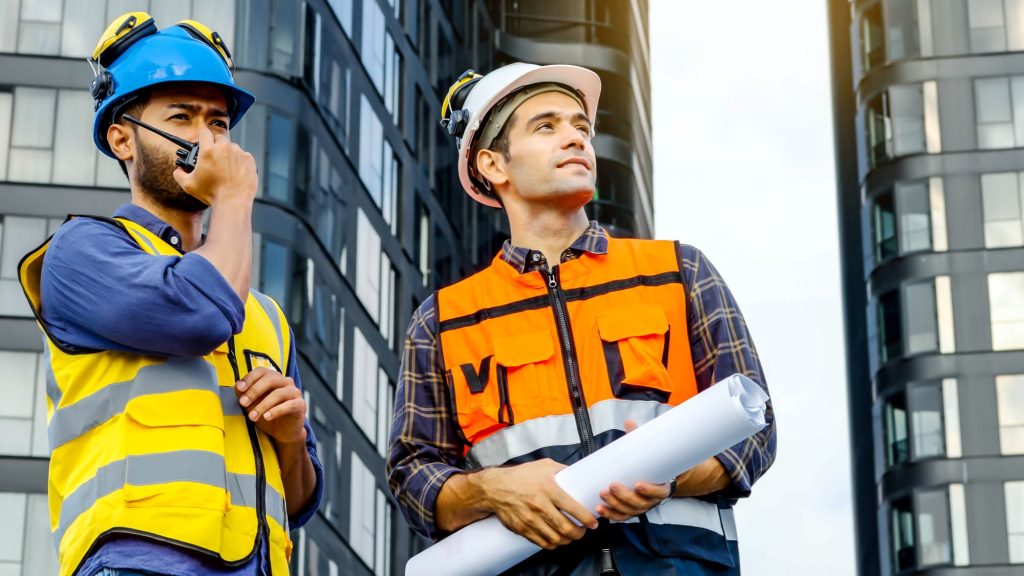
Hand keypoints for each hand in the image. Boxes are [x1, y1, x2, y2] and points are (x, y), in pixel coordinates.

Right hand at [172, 126, 256, 206]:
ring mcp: (238, 153)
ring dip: (228, 154)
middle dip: (216, 145)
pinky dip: (239, 161)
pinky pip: (243, 155)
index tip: (204, 142)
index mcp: (208, 150)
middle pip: (219, 138)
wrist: (233, 201)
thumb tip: (179, 170)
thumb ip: (179, 174)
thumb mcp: (188, 185)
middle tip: (214, 158)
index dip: (203, 137)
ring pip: (232, 147)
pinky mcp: (249, 160)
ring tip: (225, 168)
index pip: (205, 132)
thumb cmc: (212, 194)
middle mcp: (224, 148)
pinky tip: (236, 172)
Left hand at [235, 367, 306, 444]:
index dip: (250, 378)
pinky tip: (267, 417)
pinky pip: (289, 405)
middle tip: (243, 403)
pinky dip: (276, 411)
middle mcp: (285, 382)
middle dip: (254, 391)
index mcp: (273, 378)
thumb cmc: (267, 415)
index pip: (262, 371)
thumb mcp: (252, 405)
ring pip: (278, 393)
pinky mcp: (300, 405)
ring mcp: (294, 392)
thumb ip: (245, 395)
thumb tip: (238, 386)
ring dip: (263, 405)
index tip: (239, 389)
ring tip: (252, 416)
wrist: (283, 432)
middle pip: (270, 379)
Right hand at [481, 458, 598, 549]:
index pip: (573, 509)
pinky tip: (557, 539)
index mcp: (549, 489)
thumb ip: (563, 471)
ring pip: (556, 538)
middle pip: (566, 528)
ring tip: (571, 536)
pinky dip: (553, 544)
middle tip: (583, 531)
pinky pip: (542, 543)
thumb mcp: (544, 466)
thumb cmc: (520, 476)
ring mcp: (530, 519)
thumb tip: (579, 475)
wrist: (495, 488)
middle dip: (579, 533)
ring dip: (567, 540)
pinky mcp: (522, 529)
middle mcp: (540, 505)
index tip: (593, 522)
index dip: (587, 519)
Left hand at [596, 419, 671, 520]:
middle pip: (640, 503)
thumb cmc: (650, 465)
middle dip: (624, 496)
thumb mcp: (648, 452)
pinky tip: (599, 509)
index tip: (638, 484)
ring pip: (629, 511)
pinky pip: (621, 516)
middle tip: (612, 486)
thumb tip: (628, 421)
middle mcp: (651, 500)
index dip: (649, 490)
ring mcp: (640, 507)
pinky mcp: (629, 511)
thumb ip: (638, 438)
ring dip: (615, 505)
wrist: (654, 479)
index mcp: (661, 487)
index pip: (659, 492)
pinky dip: (610, 514)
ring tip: (602, 495)